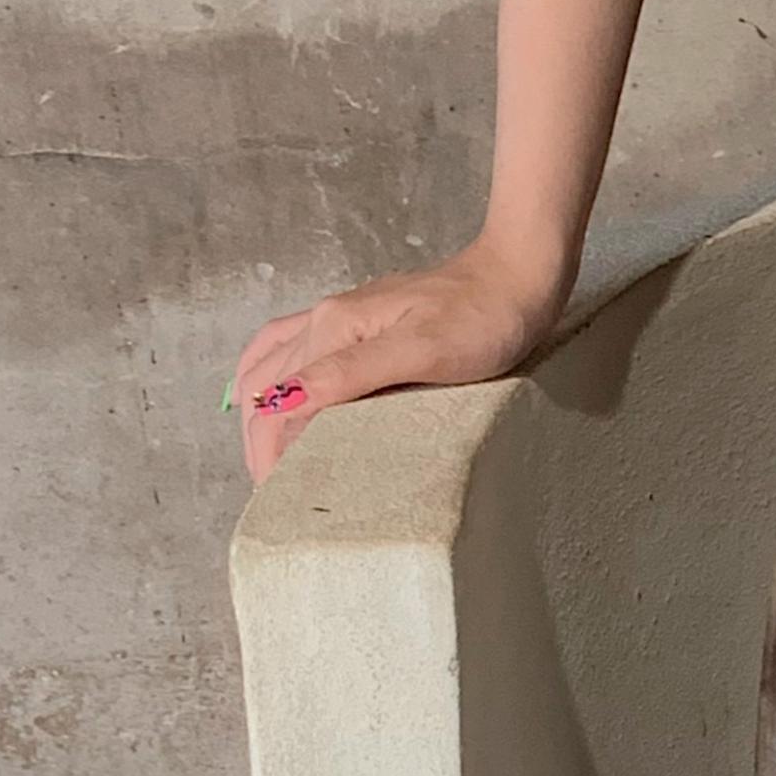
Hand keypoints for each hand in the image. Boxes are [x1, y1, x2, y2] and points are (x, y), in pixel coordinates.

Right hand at [226, 231, 568, 481]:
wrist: (517, 277)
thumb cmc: (483, 317)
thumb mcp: (420, 352)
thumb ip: (348, 375)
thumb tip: (280, 401)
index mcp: (332, 328)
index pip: (274, 401)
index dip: (268, 452)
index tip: (278, 498)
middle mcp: (324, 319)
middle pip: (263, 386)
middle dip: (258, 439)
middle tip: (273, 491)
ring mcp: (340, 318)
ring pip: (269, 367)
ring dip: (260, 412)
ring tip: (271, 458)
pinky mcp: (359, 322)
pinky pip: (292, 348)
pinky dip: (273, 379)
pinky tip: (279, 397)